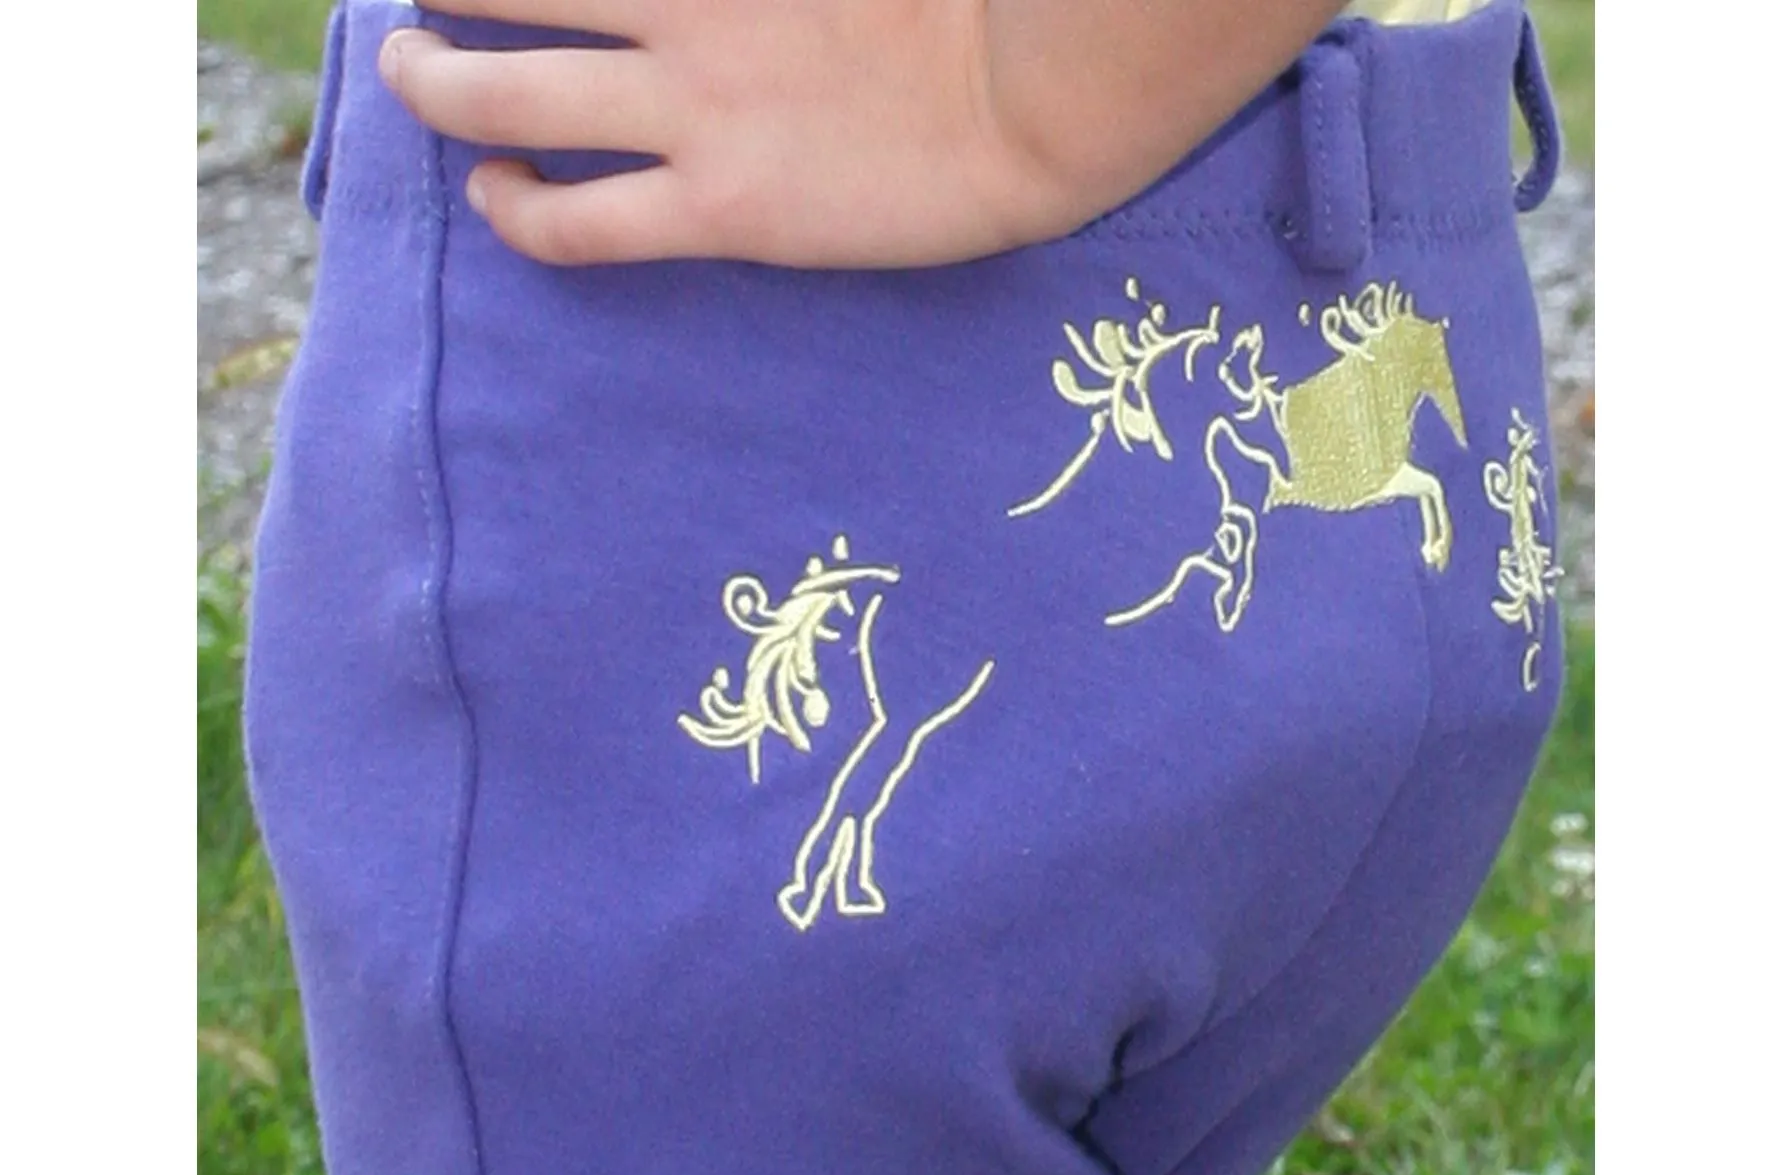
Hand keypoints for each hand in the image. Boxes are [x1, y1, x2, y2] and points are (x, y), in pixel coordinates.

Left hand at [378, 0, 1342, 268]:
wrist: (1031, 97)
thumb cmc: (958, 3)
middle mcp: (676, 10)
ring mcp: (691, 112)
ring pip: (504, 97)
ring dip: (433, 84)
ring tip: (411, 79)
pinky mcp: (719, 210)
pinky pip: (577, 224)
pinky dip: (515, 211)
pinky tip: (497, 196)